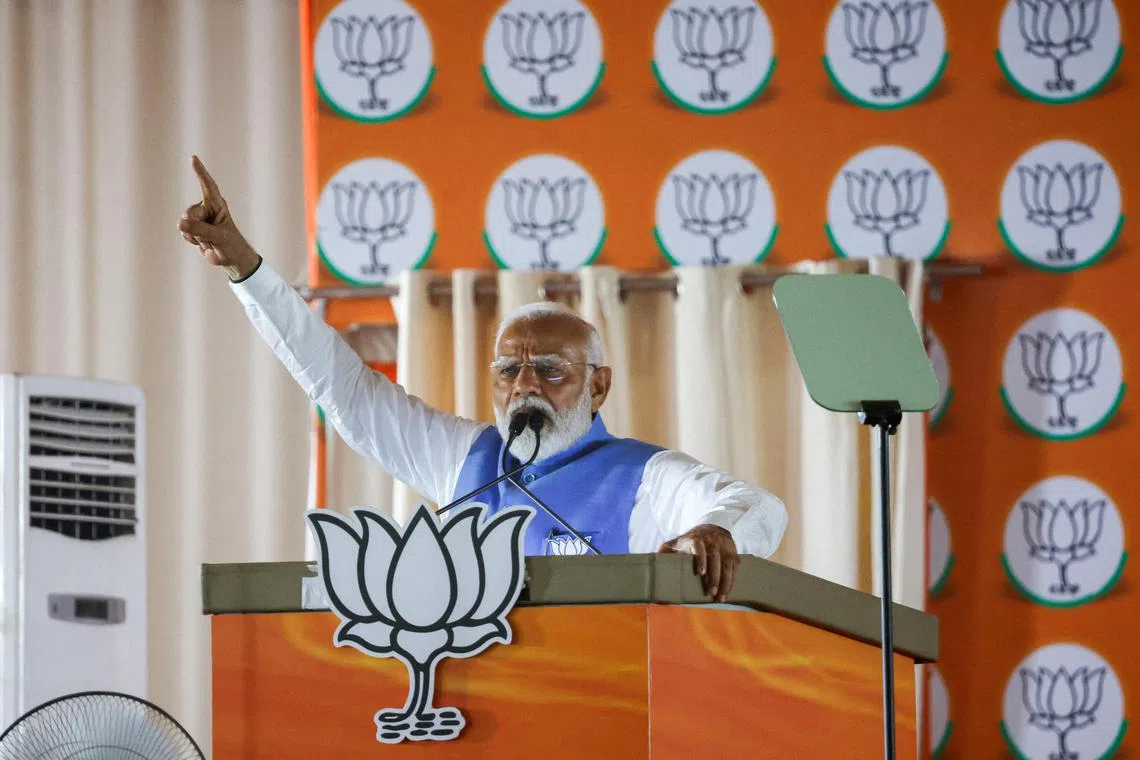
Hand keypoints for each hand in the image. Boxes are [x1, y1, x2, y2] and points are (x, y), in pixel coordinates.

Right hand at [177, 155, 259, 279]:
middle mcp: (206, 208)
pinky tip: (203, 242)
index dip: (201, 172)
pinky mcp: (193, 227)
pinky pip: (184, 232)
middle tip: (210, 237)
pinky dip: (192, 239)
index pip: (208, 186)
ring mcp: (199, 218)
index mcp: (217, 205)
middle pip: (189, 213)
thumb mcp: (218, 237)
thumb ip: (201, 230)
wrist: (231, 259)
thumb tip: (180, 224)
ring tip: (209, 240)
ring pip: (184, 223)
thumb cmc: (231, 245)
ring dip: (195, 235)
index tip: (193, 158)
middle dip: (196, 227)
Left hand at [659, 524, 738, 602]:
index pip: (698, 546)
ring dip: (725, 582)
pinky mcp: (733, 552)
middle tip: (710, 593)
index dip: (700, 559)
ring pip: (727, 563)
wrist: (711, 527)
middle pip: (715, 557)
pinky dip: (732, 580)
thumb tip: (651, 564)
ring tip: (720, 597)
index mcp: (695, 539)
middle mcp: (711, 541)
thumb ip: (665, 552)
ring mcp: (723, 546)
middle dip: (714, 577)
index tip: (700, 573)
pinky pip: (734, 567)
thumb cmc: (689, 540)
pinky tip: (728, 592)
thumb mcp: (675, 543)